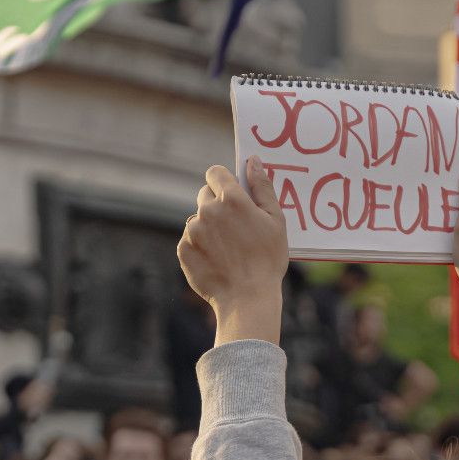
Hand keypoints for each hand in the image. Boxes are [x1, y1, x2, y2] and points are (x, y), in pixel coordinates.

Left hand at [178, 160, 286, 345]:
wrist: (247, 298)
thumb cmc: (268, 259)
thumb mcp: (275, 220)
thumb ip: (262, 187)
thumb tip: (253, 161)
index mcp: (232, 199)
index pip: (215, 173)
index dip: (223, 181)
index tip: (232, 193)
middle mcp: (207, 210)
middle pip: (205, 195)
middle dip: (217, 204)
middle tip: (235, 227)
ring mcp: (192, 231)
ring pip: (198, 218)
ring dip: (209, 226)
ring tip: (228, 248)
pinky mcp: (183, 249)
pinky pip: (190, 239)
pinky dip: (200, 246)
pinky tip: (217, 260)